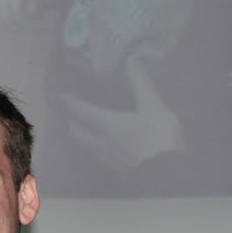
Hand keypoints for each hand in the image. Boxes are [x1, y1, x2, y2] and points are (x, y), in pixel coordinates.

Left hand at [61, 56, 184, 172]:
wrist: (169, 172)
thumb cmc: (160, 136)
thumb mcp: (153, 104)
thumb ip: (140, 82)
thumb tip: (130, 59)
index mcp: (109, 125)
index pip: (84, 112)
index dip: (72, 103)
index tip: (62, 97)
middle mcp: (104, 144)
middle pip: (80, 135)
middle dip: (74, 126)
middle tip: (70, 120)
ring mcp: (112, 161)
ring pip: (91, 150)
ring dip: (85, 142)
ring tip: (86, 136)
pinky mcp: (122, 173)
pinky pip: (104, 161)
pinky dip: (101, 154)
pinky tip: (108, 155)